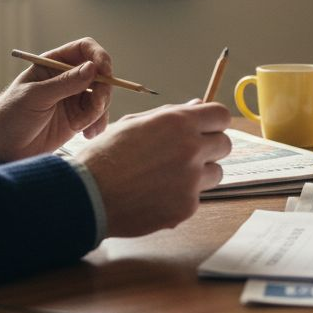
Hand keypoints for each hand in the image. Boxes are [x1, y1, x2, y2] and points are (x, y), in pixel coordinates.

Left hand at [0, 38, 113, 162]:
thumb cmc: (12, 115)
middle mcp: (67, 78)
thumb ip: (65, 83)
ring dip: (100, 110)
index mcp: (53, 64)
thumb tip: (93, 67)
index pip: (84, 49)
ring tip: (85, 127)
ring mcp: (74, 98)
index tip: (105, 72)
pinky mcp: (78, 118)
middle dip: (103, 89)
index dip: (98, 57)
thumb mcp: (36, 97)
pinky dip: (99, 124)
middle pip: (99, 73)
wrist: (3, 147)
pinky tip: (88, 135)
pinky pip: (98, 115)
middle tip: (97, 106)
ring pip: (102, 95)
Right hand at [76, 102, 232, 236]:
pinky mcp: (187, 206)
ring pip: (215, 173)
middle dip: (210, 147)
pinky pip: (196, 198)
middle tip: (187, 154)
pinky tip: (156, 195)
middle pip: (225, 144)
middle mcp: (190, 149)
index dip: (214, 122)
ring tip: (167, 177)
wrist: (87, 195)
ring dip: (199, 174)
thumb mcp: (134, 124)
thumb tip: (197, 105)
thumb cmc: (105, 156)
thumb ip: (170, 115)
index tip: (207, 128)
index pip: (221, 115)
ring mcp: (191, 180)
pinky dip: (181, 197)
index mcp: (178, 123)